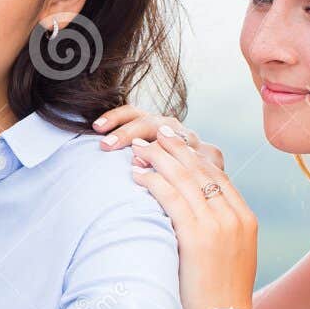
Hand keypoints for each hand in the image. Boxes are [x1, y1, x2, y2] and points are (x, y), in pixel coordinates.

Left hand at [93, 104, 224, 169]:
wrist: (206, 194)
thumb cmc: (165, 178)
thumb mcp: (145, 161)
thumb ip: (130, 156)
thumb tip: (99, 149)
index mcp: (157, 125)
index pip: (133, 114)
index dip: (115, 117)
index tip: (96, 127)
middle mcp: (176, 128)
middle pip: (150, 122)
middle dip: (127, 132)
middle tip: (106, 145)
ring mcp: (195, 141)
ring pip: (171, 137)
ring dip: (152, 148)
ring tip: (135, 160)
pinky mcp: (213, 156)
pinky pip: (195, 159)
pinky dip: (182, 165)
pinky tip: (167, 176)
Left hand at [130, 131, 257, 308]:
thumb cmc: (218, 295)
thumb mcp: (229, 255)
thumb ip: (217, 229)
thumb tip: (193, 213)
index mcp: (245, 218)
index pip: (218, 174)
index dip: (193, 155)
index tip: (173, 141)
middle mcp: (235, 217)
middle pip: (201, 170)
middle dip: (174, 148)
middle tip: (154, 133)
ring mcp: (220, 225)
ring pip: (185, 179)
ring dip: (158, 159)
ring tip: (138, 149)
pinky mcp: (199, 237)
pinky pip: (172, 199)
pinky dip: (153, 182)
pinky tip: (137, 176)